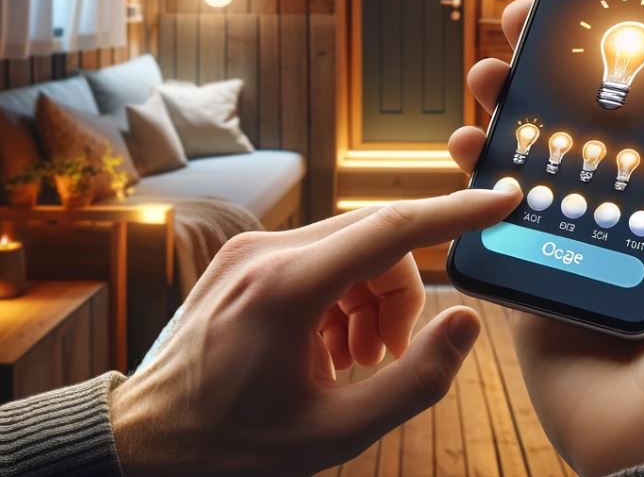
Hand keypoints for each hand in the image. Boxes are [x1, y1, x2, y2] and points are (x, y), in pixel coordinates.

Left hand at [111, 186, 520, 476]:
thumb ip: (414, 380)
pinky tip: (329, 348)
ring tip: (357, 361)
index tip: (501, 197)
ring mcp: (252, 249)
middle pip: (376, 241)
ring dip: (373, 296)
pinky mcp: (245, 258)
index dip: (455, 211)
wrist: (141, 443)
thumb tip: (466, 324)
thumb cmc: (232, 448)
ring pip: (351, 247)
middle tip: (394, 352)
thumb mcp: (333, 433)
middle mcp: (268, 252)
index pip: (392, 228)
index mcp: (288, 289)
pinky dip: (342, 296)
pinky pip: (320, 258)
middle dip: (403, 291)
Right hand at [450, 0, 643, 476]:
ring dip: (507, 112)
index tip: (596, 16)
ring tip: (487, 75)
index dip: (621, 64)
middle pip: (581, 125)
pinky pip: (498, 216)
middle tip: (522, 22)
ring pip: (534, 160)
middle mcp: (627, 214)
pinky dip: (477, 179)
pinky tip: (465, 147)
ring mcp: (577, 241)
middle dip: (550, 71)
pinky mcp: (534, 272)